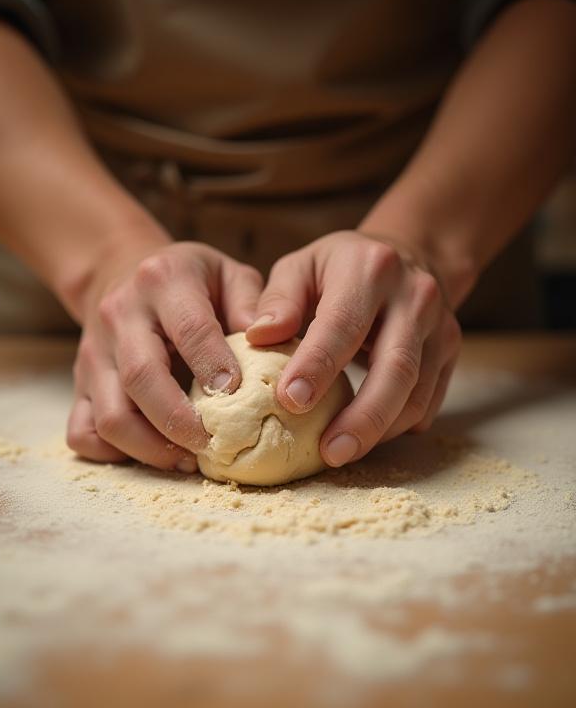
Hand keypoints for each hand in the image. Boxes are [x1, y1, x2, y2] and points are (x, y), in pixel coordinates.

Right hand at [67, 240, 262, 471]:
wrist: (120, 271)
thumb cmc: (189, 280)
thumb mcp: (227, 273)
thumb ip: (251, 303)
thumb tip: (270, 345)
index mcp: (163, 281)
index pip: (190, 330)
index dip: (214, 366)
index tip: (239, 396)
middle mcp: (121, 316)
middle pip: (141, 379)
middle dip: (181, 422)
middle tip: (214, 445)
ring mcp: (93, 353)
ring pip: (110, 416)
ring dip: (151, 449)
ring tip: (189, 459)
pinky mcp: (79, 383)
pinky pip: (83, 432)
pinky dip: (113, 454)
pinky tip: (151, 454)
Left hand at [246, 231, 460, 466]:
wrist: (410, 254)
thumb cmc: (341, 267)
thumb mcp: (302, 266)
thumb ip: (279, 300)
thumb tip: (257, 336)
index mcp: (371, 269)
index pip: (344, 324)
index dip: (318, 365)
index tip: (291, 401)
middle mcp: (415, 296)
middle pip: (396, 368)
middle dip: (362, 417)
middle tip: (328, 452)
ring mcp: (440, 326)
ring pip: (417, 392)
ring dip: (379, 430)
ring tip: (340, 453)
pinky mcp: (450, 352)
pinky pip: (428, 401)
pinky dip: (397, 426)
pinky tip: (366, 437)